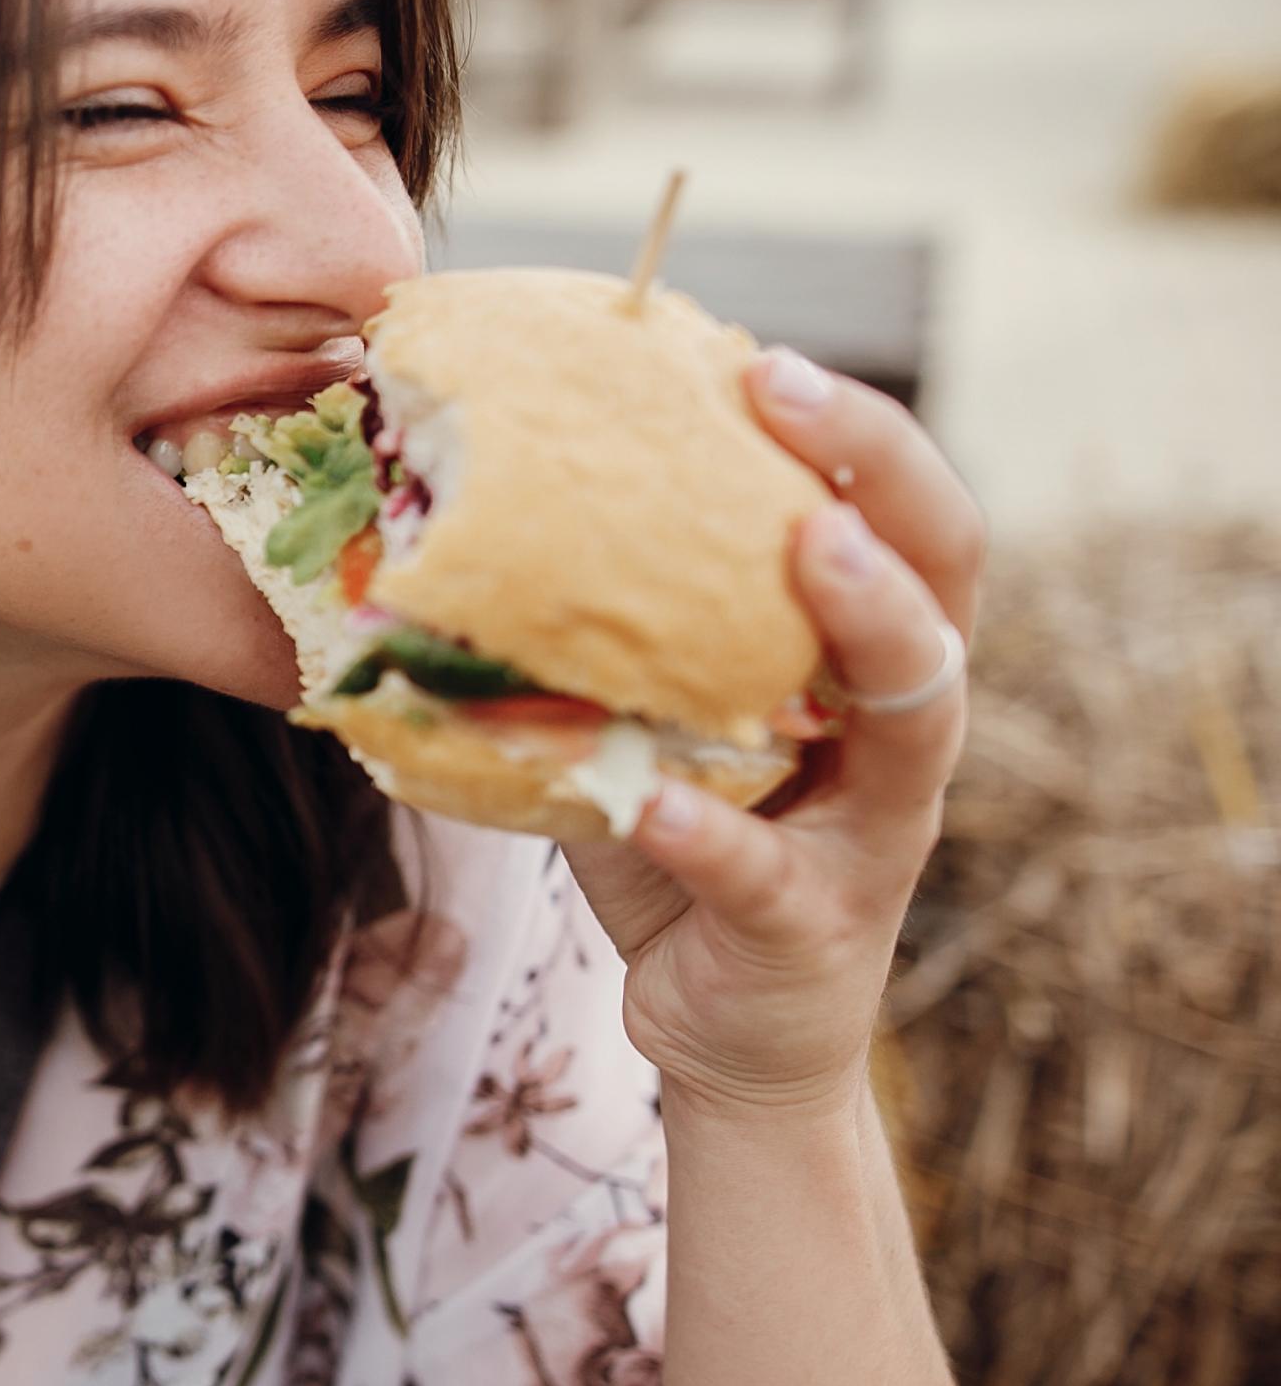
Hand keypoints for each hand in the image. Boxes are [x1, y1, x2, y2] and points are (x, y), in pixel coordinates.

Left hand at [562, 351, 982, 1122]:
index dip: (852, 430)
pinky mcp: (814, 926)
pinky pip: (767, 870)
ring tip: (811, 550)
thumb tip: (442, 504)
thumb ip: (594, 626)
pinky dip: (707, 833)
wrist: (720, 1029)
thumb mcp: (640, 716)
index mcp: (862, 662)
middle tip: (786, 389)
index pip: (898, 515)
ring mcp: (873, 830)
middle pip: (943, 576)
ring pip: (916, 714)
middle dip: (876, 472)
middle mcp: (901, 730)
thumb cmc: (680, 842)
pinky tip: (645, 801)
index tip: (757, 357)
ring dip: (867, 621)